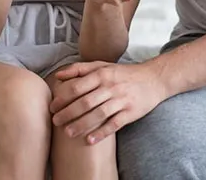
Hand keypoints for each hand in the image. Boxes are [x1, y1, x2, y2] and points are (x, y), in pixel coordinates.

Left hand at [50, 61, 166, 144]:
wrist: (153, 79)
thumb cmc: (123, 73)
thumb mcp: (103, 66)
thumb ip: (80, 69)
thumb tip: (58, 75)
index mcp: (102, 74)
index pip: (78, 86)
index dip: (63, 97)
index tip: (52, 107)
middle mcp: (111, 86)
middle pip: (85, 102)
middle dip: (68, 113)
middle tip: (55, 121)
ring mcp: (121, 100)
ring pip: (98, 114)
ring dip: (81, 124)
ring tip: (68, 132)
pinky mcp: (130, 112)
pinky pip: (114, 124)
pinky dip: (102, 133)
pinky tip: (90, 140)